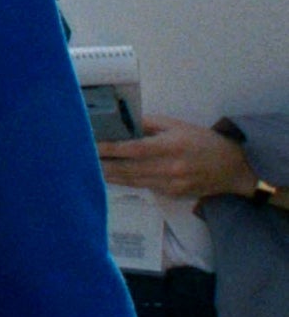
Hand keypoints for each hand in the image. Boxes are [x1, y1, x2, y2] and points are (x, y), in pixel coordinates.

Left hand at [100, 116, 259, 202]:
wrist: (232, 167)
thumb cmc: (202, 141)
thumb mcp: (178, 125)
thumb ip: (151, 124)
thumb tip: (124, 122)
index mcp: (171, 146)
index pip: (134, 149)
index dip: (111, 149)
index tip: (92, 146)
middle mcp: (170, 167)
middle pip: (130, 168)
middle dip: (105, 164)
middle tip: (83, 161)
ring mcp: (172, 183)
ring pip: (134, 181)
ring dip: (112, 176)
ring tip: (91, 170)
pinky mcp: (173, 194)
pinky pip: (145, 187)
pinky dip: (128, 182)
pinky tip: (113, 178)